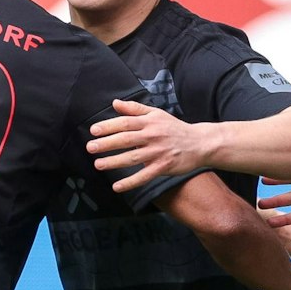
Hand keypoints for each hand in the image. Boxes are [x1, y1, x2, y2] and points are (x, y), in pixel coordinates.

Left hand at [88, 101, 214, 191]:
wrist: (199, 143)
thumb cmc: (174, 128)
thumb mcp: (156, 114)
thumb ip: (135, 109)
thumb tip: (115, 103)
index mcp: (149, 122)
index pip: (125, 123)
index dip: (108, 126)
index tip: (93, 131)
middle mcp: (152, 136)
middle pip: (126, 139)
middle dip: (106, 143)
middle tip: (90, 148)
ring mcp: (158, 152)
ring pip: (132, 158)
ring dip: (114, 162)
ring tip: (98, 164)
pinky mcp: (163, 167)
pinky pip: (144, 176)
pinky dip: (130, 182)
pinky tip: (116, 186)